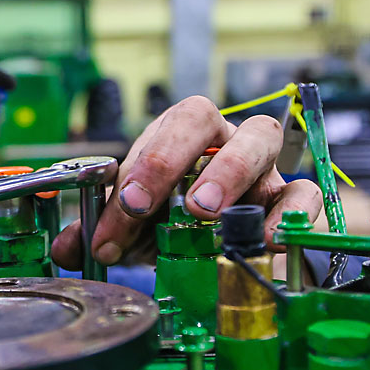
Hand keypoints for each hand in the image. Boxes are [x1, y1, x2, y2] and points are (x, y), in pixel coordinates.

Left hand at [52, 96, 322, 268]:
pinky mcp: (291, 199)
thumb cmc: (171, 224)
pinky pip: (304, 192)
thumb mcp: (133, 229)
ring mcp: (260, 166)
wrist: (216, 252)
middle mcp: (218, 140)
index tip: (123, 210)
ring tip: (205, 215)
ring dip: (230, 173)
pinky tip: (264, 242)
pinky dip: (290, 214)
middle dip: (173, 158)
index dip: (140, 169)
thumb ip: (98, 233)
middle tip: (152, 203)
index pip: (156, 135)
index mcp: (174, 138)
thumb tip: (65, 249)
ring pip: (261, 137)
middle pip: (203, 116)